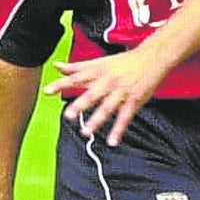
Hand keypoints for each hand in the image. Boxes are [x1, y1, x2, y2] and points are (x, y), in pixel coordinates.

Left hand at [43, 43, 163, 146]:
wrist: (152, 58)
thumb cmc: (123, 62)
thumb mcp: (99, 61)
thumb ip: (76, 67)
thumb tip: (57, 67)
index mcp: (98, 72)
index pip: (76, 78)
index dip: (61, 84)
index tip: (48, 91)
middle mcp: (108, 82)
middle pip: (92, 94)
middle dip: (80, 104)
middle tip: (69, 115)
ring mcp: (121, 92)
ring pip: (107, 107)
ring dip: (97, 120)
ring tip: (86, 132)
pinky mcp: (133, 101)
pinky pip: (125, 117)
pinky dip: (119, 130)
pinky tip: (113, 141)